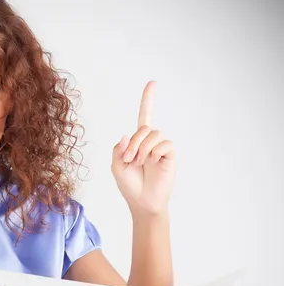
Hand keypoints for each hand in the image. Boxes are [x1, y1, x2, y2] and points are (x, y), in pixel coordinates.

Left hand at [111, 80, 175, 215]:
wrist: (142, 202)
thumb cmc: (129, 186)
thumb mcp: (116, 166)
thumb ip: (118, 149)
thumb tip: (127, 135)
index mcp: (138, 142)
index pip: (144, 117)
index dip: (148, 100)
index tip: (152, 83)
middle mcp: (151, 142)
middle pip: (144, 128)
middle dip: (133, 143)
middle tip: (129, 159)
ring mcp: (161, 149)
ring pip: (153, 134)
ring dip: (142, 148)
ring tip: (139, 163)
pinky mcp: (170, 156)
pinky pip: (164, 144)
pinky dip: (154, 152)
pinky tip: (151, 163)